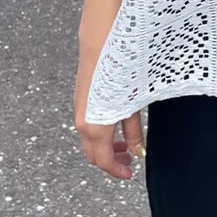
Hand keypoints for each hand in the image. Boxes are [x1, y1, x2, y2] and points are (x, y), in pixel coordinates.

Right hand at [73, 65, 145, 179]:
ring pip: (88, 140)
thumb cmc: (121, 70)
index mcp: (96, 126)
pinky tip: (116, 126)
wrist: (102, 42)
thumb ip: (133, 131)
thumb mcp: (134, 104)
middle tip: (129, 161)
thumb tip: (137, 152)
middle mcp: (83, 121)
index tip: (130, 173)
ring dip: (105, 147)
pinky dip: (100, 133)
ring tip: (125, 145)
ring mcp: (80, 109)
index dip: (116, 171)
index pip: (103, 160)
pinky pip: (87, 124)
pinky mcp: (81, 99)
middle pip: (92, 154)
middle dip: (110, 161)